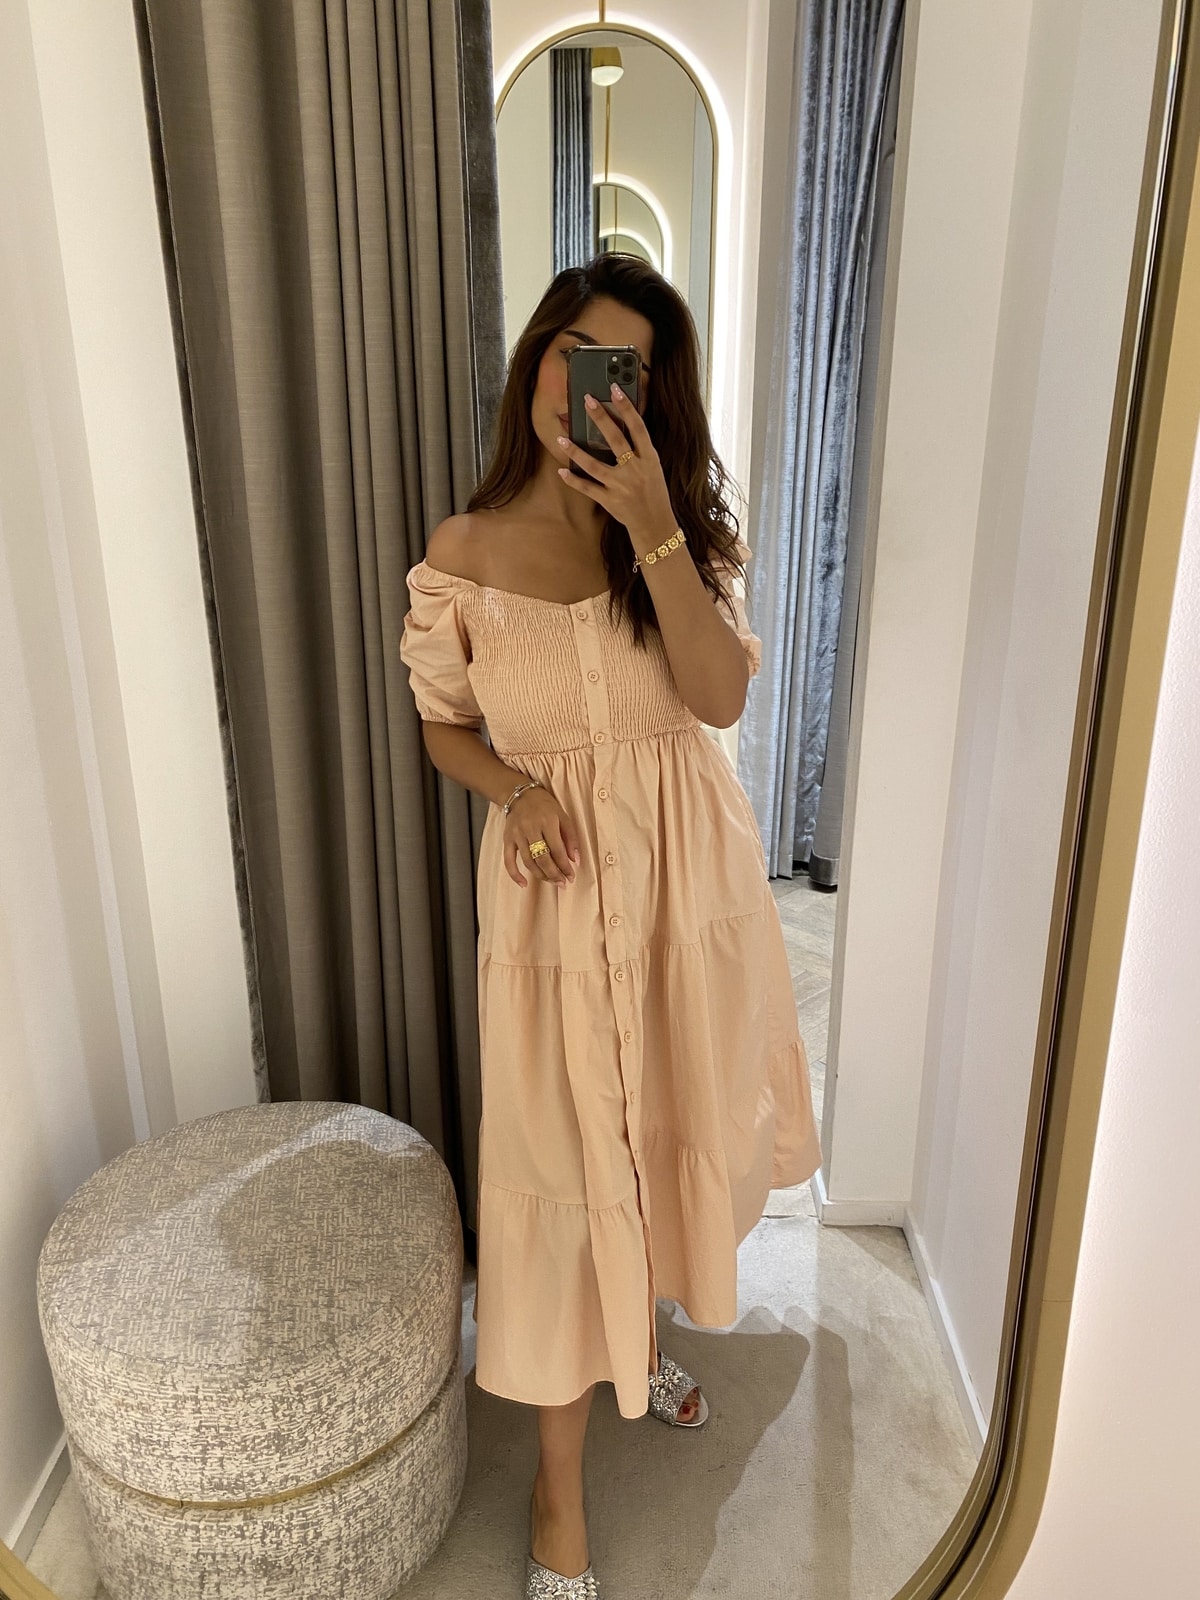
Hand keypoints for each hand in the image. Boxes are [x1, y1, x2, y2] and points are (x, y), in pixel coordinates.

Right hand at [504, 786, 580, 889]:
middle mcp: (531, 829)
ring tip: (552, 882)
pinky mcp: (507, 839)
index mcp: (547, 822)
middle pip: (542, 859)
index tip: (571, 876)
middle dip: (554, 874)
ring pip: (528, 862)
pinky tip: (524, 884)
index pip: (557, 850)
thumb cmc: (545, 805)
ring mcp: (517, 835)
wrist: (520, 794)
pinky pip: (508, 860)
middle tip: (563, 883)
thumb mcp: (563, 816)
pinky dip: (515, 874)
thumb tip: (575, 860)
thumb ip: (570, 838)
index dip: (565, 866)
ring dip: (541, 876)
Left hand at [555, 384, 678, 557]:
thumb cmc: (653, 493)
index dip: (628, 407)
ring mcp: (621, 486)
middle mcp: (635, 471)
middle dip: (601, 418)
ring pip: (594, 465)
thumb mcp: (653, 468)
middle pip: (616, 440)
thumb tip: (618, 427)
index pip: (639, 428)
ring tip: (561, 438)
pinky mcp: (609, 500)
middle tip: (587, 400)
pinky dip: (574, 480)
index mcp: (649, 460)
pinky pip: (588, 488)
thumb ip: (639, 450)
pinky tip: (561, 471)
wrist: (656, 525)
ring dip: (575, 451)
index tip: (616, 389)